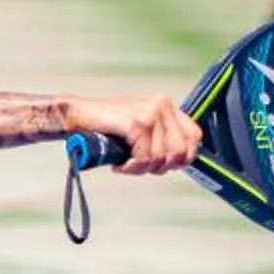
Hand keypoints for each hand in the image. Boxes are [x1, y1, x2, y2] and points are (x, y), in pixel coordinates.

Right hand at [68, 92, 200, 175]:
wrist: (78, 114)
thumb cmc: (108, 125)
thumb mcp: (141, 126)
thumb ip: (161, 136)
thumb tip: (179, 159)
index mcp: (166, 104)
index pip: (195, 136)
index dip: (184, 157)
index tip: (165, 165)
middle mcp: (161, 105)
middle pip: (180, 151)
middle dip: (161, 166)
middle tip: (140, 166)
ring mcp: (150, 113)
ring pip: (162, 157)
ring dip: (142, 169)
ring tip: (126, 163)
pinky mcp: (135, 123)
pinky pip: (145, 158)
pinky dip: (132, 167)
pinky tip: (120, 164)